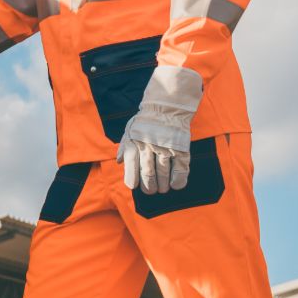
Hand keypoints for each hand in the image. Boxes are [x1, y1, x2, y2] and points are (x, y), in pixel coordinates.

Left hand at [116, 66, 201, 193]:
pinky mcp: (180, 146)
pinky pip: (179, 166)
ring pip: (163, 171)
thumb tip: (118, 162)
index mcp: (134, 141)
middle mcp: (148, 145)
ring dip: (163, 184)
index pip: (131, 165)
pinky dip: (178, 178)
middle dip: (148, 185)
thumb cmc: (146, 121)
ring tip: (162, 190)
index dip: (132, 178)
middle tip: (150, 191)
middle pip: (147, 172)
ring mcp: (164, 146)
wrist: (166, 105)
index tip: (134, 186)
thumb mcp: (130, 130)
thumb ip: (124, 146)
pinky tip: (176, 185)